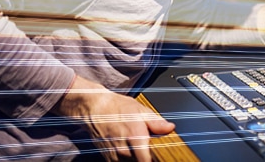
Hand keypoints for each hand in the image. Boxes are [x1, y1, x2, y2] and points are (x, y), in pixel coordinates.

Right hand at [55, 75, 175, 160]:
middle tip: (153, 148)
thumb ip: (156, 122)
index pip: (147, 161)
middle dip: (149, 157)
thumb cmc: (117, 108)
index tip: (162, 156)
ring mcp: (115, 157)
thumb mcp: (140, 110)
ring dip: (138, 158)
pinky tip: (132, 150)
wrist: (94, 110)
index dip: (156, 160)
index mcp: (135, 137)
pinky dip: (129, 159)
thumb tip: (170, 128)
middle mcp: (124, 151)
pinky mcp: (109, 160)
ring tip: (141, 147)